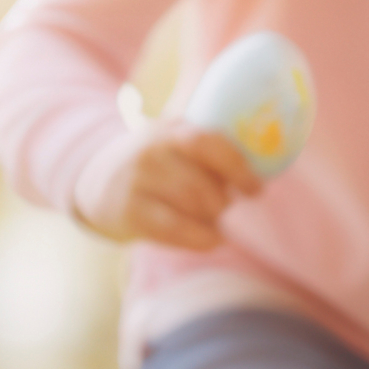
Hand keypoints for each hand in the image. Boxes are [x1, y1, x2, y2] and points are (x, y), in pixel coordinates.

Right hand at [73, 120, 260, 248]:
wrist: (98, 183)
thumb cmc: (160, 167)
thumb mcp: (180, 144)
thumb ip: (216, 149)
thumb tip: (270, 164)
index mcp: (172, 129)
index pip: (208, 143)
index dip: (238, 168)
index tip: (256, 190)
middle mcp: (150, 151)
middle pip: (204, 186)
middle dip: (222, 202)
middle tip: (220, 205)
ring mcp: (136, 181)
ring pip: (195, 208)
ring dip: (213, 220)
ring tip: (209, 219)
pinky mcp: (128, 211)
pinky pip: (178, 231)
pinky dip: (203, 238)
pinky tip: (211, 237)